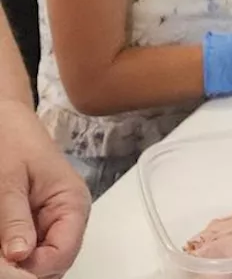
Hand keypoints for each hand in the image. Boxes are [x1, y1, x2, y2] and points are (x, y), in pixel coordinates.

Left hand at [0, 102, 88, 276]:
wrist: (5, 119)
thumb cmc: (12, 141)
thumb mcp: (8, 181)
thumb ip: (14, 220)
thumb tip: (19, 256)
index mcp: (72, 203)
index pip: (61, 254)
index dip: (30, 270)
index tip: (3, 265)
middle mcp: (67, 217)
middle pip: (51, 263)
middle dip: (21, 268)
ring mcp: (51, 221)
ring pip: (36, 261)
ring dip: (15, 263)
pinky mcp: (33, 223)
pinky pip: (27, 250)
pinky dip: (9, 254)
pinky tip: (0, 248)